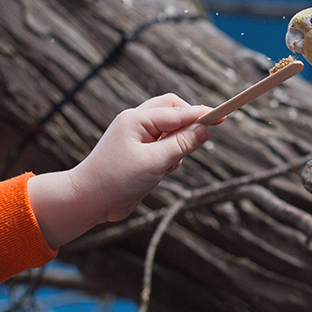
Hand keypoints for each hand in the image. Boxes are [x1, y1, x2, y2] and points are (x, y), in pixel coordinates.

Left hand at [28, 94, 212, 247]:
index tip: (224, 116)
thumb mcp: (154, 162)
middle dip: (188, 124)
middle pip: (174, 111)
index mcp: (137, 119)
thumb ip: (182, 144)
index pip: (178, 111)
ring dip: (178, 145)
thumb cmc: (116, 180)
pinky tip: (160, 173)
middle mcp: (137, 123)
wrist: (87, 201)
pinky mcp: (139, 152)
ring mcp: (137, 137)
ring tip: (165, 167)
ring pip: (171, 130)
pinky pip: (164, 146)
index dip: (202, 114)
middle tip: (198, 141)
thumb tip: (205, 129)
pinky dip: (170, 156)